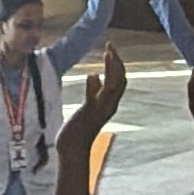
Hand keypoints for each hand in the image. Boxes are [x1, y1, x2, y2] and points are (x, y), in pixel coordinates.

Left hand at [58, 43, 126, 165]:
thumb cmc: (78, 128)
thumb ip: (93, 91)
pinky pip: (95, 98)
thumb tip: (93, 75)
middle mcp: (109, 106)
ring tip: (108, 53)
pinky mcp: (89, 114)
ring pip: (113, 86)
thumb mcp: (87, 105)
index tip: (111, 49)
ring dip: (111, 69)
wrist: (73, 148)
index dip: (117, 64)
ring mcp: (100, 110)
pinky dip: (95, 86)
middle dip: (117, 62)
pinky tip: (92, 75)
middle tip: (110, 45)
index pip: (119, 80)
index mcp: (109, 103)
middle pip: (120, 80)